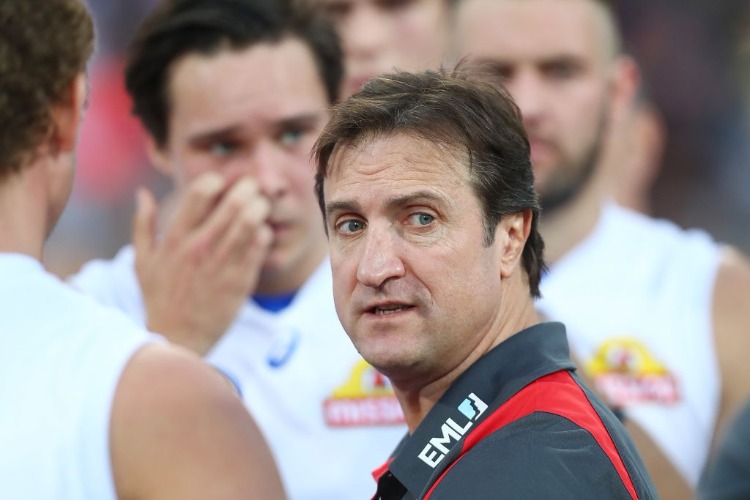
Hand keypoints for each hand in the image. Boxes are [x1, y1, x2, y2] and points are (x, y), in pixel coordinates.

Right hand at [133, 172, 271, 354]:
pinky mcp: (240, 281)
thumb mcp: (142, 261)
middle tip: (251, 188)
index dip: (215, 180)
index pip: (200, 191)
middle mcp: (199, 247)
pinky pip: (260, 246)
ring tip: (260, 206)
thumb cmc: (160, 298)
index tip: (221, 183)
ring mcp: (222, 264)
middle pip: (234, 202)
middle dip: (247, 188)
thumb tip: (143, 193)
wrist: (178, 339)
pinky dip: (264, 234)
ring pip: (251, 222)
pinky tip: (261, 233)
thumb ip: (142, 224)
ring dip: (259, 208)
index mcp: (175, 238)